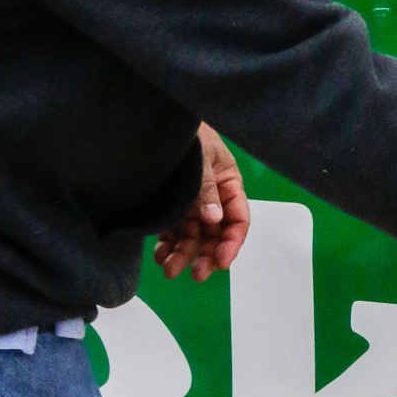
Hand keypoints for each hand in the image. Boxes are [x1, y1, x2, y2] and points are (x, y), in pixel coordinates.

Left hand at [154, 125, 249, 281]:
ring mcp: (191, 205)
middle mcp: (212, 200)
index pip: (237, 220)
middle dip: (206, 256)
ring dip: (184, 255)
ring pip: (192, 238)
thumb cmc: (190, 133)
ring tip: (169, 270)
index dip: (232, 243)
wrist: (160, 121)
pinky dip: (167, 245)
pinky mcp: (171, 207)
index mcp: (228, 186)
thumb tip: (214, 219)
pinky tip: (160, 256)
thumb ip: (207, 187)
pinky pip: (172, 232)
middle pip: (215, 235)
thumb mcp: (203, 157)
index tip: (221, 261)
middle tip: (197, 275)